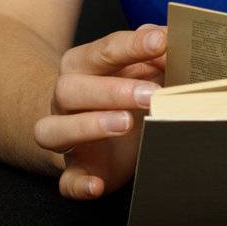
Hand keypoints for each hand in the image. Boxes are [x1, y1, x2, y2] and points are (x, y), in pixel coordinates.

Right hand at [34, 22, 167, 199]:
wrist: (101, 131)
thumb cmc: (126, 90)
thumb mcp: (142, 67)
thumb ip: (155, 53)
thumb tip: (170, 39)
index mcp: (83, 65)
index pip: (102, 50)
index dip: (132, 45)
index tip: (161, 42)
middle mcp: (65, 98)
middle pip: (71, 89)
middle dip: (112, 90)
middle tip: (151, 94)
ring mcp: (64, 135)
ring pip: (55, 130)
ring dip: (90, 126)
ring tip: (125, 123)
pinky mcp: (75, 170)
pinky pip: (66, 180)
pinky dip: (78, 185)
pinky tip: (96, 186)